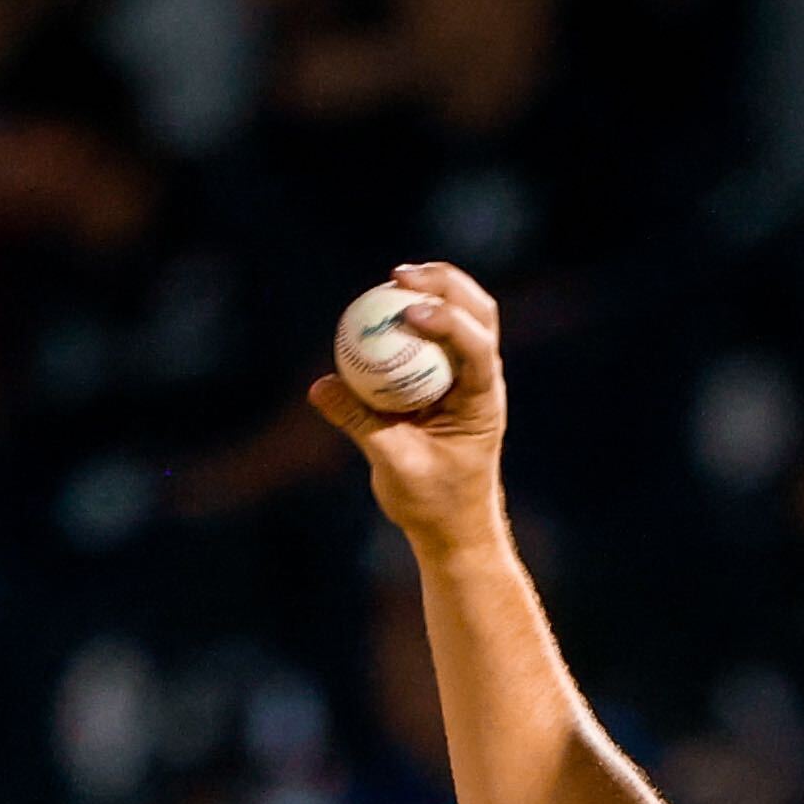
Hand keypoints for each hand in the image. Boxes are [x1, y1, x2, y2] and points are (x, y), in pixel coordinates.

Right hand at [304, 263, 508, 548]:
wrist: (452, 528)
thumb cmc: (432, 504)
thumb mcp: (393, 465)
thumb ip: (358, 422)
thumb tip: (320, 386)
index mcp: (482, 401)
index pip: (476, 346)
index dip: (445, 320)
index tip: (406, 312)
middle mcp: (482, 381)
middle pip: (477, 311)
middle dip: (443, 284)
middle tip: (399, 276)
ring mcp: (467, 378)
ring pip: (462, 315)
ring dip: (432, 290)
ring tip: (393, 279)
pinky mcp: (447, 381)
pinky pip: (431, 337)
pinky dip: (411, 317)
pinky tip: (382, 309)